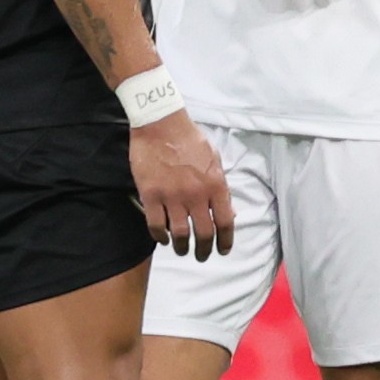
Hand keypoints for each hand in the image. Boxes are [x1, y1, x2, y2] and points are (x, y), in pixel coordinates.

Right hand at [131, 111, 233, 260]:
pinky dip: (161, 237)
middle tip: (201, 256)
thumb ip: (221, 188)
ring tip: (182, 250)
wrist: (161, 123)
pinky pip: (156, 226)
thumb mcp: (215, 160)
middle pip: (203, 234)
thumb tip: (228, 213)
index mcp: (215, 185)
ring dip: (182, 248)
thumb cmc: (190, 139)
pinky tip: (164, 239)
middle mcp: (196, 194)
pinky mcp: (151, 195)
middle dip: (204, 250)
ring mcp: (172, 196)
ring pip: (180, 235)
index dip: (225, 241)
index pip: (225, 222)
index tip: (223, 250)